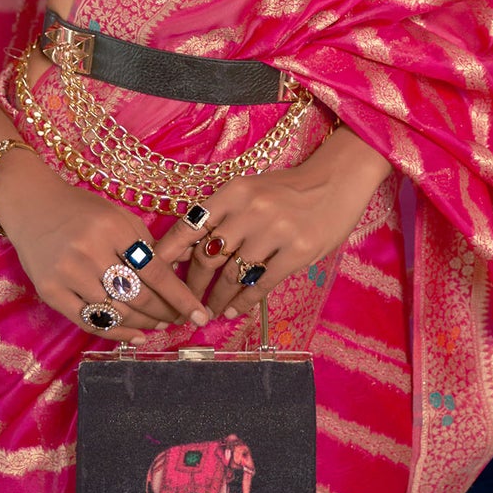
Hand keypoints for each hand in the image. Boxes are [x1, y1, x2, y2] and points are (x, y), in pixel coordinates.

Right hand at [0, 148, 211, 336]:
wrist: (31, 205)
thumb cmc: (81, 210)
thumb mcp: (117, 215)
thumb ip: (144, 244)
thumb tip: (175, 280)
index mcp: (112, 227)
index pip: (155, 271)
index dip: (180, 297)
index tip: (200, 314)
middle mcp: (89, 251)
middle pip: (138, 296)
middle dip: (165, 312)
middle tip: (179, 319)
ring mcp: (67, 274)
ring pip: (117, 312)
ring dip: (144, 323)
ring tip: (159, 323)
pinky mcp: (50, 292)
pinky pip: (90, 321)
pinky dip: (116, 332)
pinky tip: (135, 334)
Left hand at [154, 125, 390, 322]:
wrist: (337, 180)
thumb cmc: (289, 188)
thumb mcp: (251, 191)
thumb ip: (223, 215)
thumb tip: (188, 250)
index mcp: (234, 190)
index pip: (190, 225)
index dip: (169, 253)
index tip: (154, 273)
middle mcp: (251, 210)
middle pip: (208, 256)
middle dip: (192, 285)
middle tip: (186, 303)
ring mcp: (275, 231)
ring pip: (232, 275)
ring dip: (217, 299)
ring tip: (210, 311)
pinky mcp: (297, 252)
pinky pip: (260, 284)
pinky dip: (243, 301)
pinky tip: (235, 310)